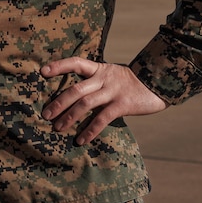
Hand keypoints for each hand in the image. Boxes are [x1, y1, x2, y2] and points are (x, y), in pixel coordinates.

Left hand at [40, 57, 166, 144]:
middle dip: (59, 102)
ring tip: (58, 128)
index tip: (43, 71)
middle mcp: (104, 78)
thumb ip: (95, 80)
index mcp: (99, 68)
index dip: (59, 66)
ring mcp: (113, 91)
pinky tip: (81, 140)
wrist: (159, 84)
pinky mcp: (123, 105)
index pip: (75, 62)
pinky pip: (102, 119)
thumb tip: (73, 94)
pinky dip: (90, 130)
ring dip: (69, 117)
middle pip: (76, 89)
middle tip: (46, 114)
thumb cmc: (130, 82)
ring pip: (85, 103)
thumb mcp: (111, 74)